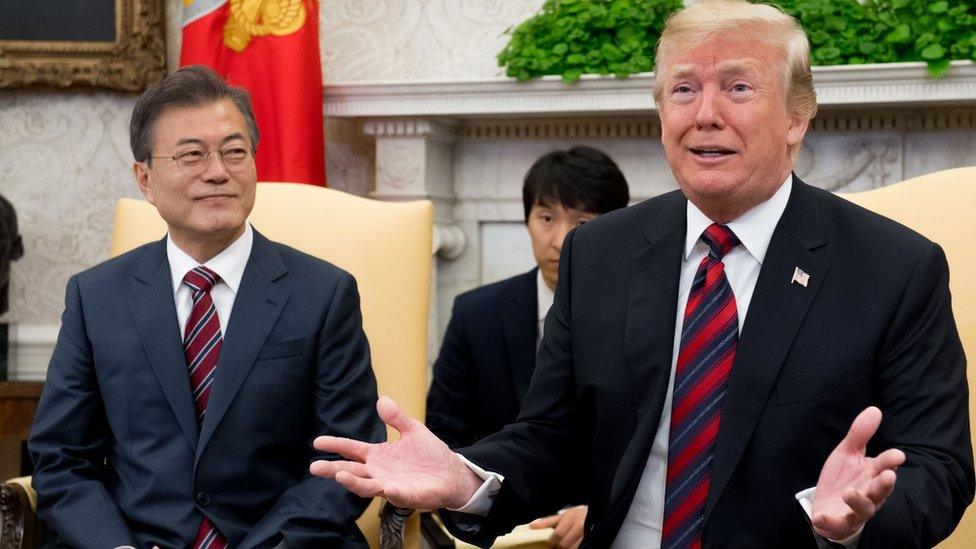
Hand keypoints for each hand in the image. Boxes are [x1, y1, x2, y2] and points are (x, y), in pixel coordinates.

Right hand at [310, 396, 482, 509]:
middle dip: (333, 469)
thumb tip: (381, 400)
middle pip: (351, 471)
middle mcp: (378, 472)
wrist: (451, 473)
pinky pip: (397, 495)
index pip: (351, 449)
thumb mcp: (412, 430)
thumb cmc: (429, 454)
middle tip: (315, 467)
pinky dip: (392, 492)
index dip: (335, 445)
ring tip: (340, 476)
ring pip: (366, 486)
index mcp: (377, 455)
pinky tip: (387, 488)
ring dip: (353, 482)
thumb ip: (396, 418)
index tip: (317, 442)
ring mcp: (390, 485)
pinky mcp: (406, 496)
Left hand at [529, 505, 586, 548]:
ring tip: (563, 545)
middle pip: (564, 544)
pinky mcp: (590, 541)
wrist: (596, 514)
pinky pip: (579, 548)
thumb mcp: (563, 515)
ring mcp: (586, 535)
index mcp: (570, 518)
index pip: (558, 534)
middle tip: (556, 545)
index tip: (549, 543)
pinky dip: (573, 548)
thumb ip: (547, 521)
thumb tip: (532, 526)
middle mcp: (579, 527)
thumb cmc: (577, 516)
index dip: (551, 541)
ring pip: (572, 548)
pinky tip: (570, 546)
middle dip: (558, 547)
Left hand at [811, 406, 905, 540]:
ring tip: (848, 492)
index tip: (897, 455)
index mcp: (872, 475)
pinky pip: (837, 525)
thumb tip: (875, 409)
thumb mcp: (848, 453)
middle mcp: (869, 494)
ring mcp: (855, 510)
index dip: (890, 461)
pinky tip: (819, 517)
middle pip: (879, 490)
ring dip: (858, 501)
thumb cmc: (844, 478)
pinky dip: (829, 522)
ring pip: (863, 509)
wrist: (828, 505)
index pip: (884, 467)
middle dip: (884, 484)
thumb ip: (860, 434)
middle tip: (889, 475)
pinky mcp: (840, 523)